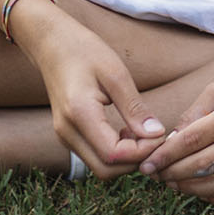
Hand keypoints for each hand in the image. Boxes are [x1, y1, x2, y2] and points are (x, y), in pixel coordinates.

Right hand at [22, 11, 166, 177]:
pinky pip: (94, 156)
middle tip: (155, 137)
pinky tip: (129, 131)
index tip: (160, 133)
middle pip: (106, 170)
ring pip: (100, 167)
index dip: (141, 152)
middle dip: (135, 160)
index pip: (113, 155)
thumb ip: (135, 108)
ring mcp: (65, 136)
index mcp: (79, 115)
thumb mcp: (116, 74)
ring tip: (144, 132)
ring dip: (126, 158)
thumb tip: (156, 134)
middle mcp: (67, 132)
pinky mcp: (68, 135)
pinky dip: (116, 153)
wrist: (53, 44)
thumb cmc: (85, 52)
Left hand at [139, 55, 213, 207]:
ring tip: (176, 184)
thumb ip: (195, 113)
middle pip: (205, 166)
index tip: (148, 164)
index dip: (166, 156)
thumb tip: (171, 142)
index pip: (193, 141)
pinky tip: (206, 192)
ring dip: (193, 190)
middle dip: (174, 174)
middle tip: (157, 176)